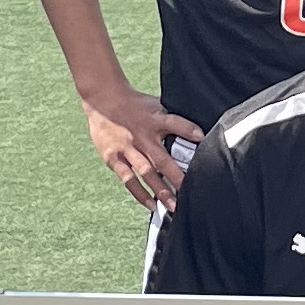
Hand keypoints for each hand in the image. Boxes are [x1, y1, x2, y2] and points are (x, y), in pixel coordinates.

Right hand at [82, 84, 201, 208]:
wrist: (103, 99)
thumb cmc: (134, 104)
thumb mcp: (155, 105)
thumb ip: (171, 117)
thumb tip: (196, 129)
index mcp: (154, 120)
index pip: (174, 123)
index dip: (188, 130)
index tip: (201, 138)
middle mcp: (142, 136)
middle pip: (162, 158)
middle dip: (177, 176)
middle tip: (191, 191)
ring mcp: (127, 148)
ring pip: (146, 172)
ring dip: (160, 190)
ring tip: (173, 206)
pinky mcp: (113, 157)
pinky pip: (128, 179)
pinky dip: (139, 193)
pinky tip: (151, 204)